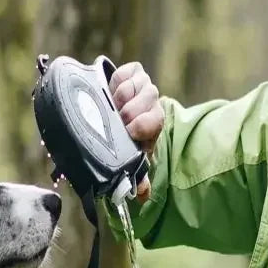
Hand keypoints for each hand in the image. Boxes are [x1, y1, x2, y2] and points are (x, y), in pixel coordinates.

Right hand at [109, 62, 163, 202]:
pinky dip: (119, 79)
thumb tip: (140, 195)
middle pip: (146, 99)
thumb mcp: (132, 156)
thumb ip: (137, 175)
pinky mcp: (134, 72)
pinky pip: (128, 71)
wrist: (123, 117)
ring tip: (112, 105)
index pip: (154, 120)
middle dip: (130, 110)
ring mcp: (144, 86)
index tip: (129, 131)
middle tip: (118, 118)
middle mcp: (152, 103)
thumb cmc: (128, 138)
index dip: (142, 125)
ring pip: (136, 85)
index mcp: (155, 123)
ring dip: (122, 95)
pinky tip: (112, 90)